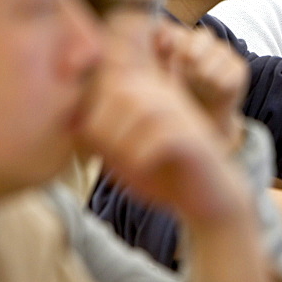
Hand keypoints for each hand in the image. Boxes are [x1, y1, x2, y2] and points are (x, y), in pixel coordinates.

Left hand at [79, 10, 247, 222]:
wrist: (207, 198)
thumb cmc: (162, 176)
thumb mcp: (122, 158)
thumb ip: (100, 139)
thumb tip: (74, 125)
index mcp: (147, 96)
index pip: (110, 83)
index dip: (93, 111)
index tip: (92, 143)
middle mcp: (166, 97)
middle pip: (121, 90)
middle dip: (104, 124)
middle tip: (104, 154)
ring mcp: (182, 114)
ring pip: (140, 108)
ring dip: (121, 140)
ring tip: (123, 163)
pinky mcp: (195, 137)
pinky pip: (161, 135)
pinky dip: (143, 154)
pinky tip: (143, 168)